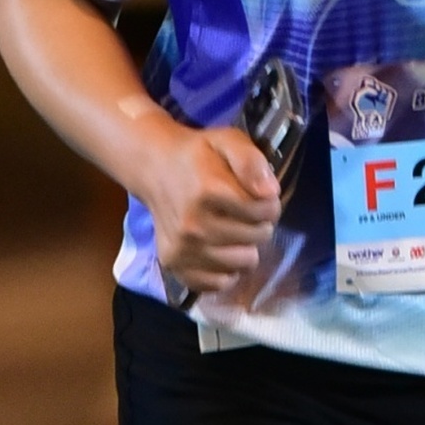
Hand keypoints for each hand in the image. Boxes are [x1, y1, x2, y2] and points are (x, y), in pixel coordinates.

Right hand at [138, 117, 281, 293]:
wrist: (155, 169)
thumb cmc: (198, 155)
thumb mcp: (227, 140)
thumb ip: (251, 161)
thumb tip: (270, 192)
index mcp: (207, 191)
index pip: (265, 211)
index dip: (270, 203)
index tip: (260, 196)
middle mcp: (193, 225)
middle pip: (257, 238)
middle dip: (259, 223)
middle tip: (244, 211)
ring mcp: (182, 248)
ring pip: (244, 263)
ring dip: (245, 246)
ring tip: (233, 229)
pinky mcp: (174, 265)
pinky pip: (218, 283)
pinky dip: (226, 270)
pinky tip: (220, 249)